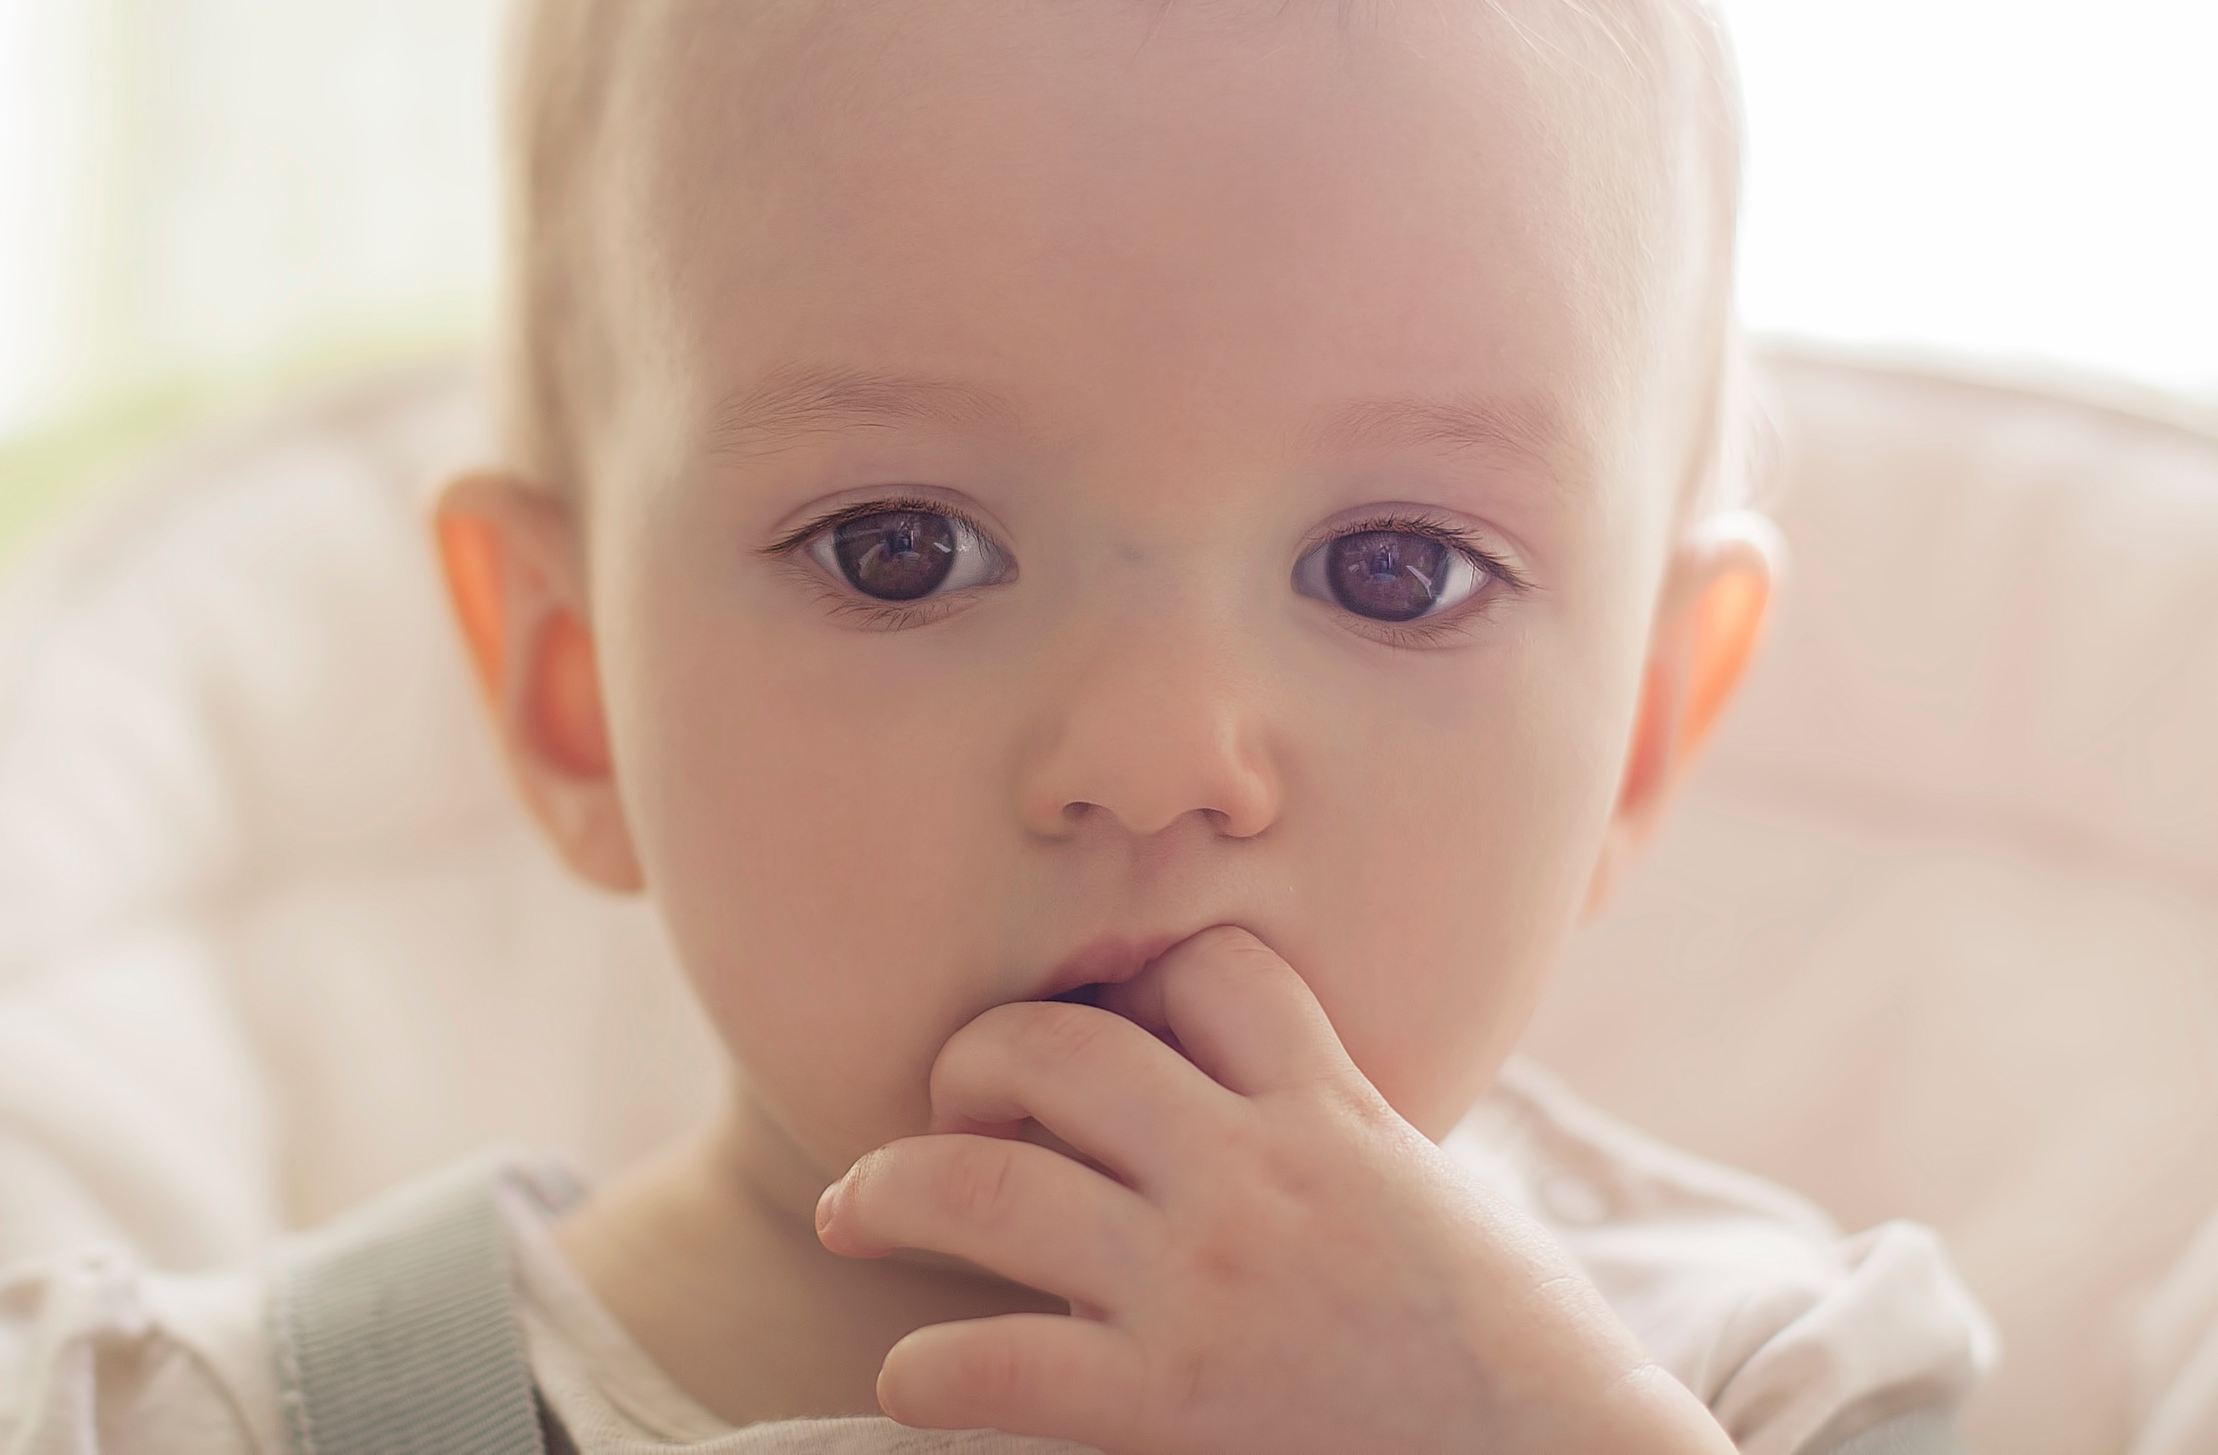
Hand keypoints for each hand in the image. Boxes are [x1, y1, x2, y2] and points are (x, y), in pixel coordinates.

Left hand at [813, 926, 1734, 1454]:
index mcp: (1334, 1112)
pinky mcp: (1166, 1406)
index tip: (1104, 1017)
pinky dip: (926, 1371)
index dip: (1141, 978)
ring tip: (855, 1206)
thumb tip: (1292, 1104)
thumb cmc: (1519, 1357)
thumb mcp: (1444, 1200)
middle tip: (947, 1101)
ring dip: (894, 1185)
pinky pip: (993, 1364)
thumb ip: (1351, 1137)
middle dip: (978, 1056)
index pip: (1208, 968)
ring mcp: (1201, 1285)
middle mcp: (1253, 1174)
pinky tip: (909, 1382)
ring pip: (987, 1184)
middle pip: (1061, 1046)